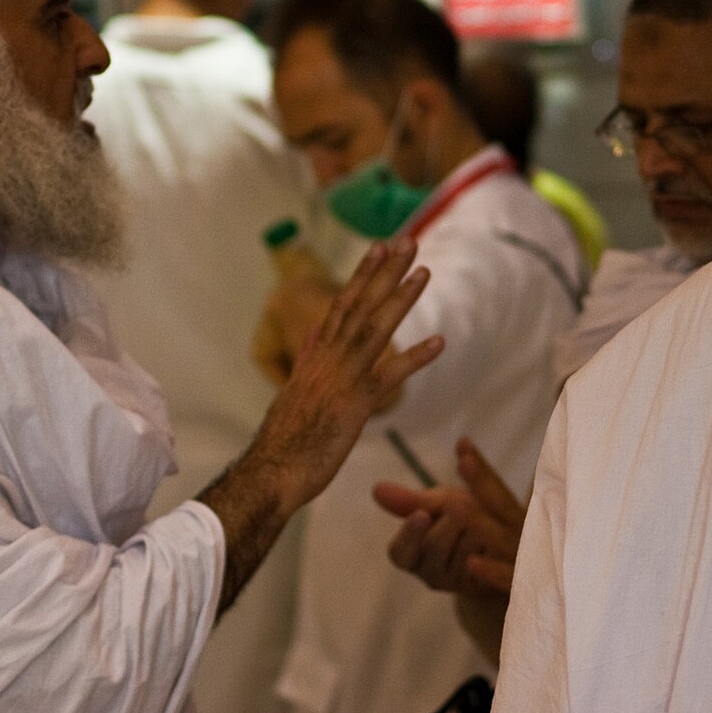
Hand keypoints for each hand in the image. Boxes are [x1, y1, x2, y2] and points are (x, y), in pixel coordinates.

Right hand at [201, 240, 442, 613]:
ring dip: (400, 298)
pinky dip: (415, 357)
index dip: (362, 275)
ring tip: (423, 271)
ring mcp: (341, 378)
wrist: (272, 471)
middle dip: (384, 272)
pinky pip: (389, 376)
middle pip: (359, 306)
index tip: (380, 248)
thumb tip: (314, 333)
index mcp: (316, 356)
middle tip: (407, 241)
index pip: (342, 305)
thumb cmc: (284, 440)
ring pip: (374, 329)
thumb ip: (307, 360)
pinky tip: (439, 341)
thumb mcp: (294, 391)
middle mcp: (327, 359)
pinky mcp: (354, 404)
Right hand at [372, 439, 524, 596]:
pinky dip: (490, 543)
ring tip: (485, 514)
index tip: (422, 514)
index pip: (400, 551)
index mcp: (409, 555)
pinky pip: (486, 563)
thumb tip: (375, 488)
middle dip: (452, 519)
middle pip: (434, 547)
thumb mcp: (438, 503)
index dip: (410, 533)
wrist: (504, 536)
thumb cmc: (463, 512)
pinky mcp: (480, 589)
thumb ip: (411, 500)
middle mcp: (428, 574)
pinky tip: (494, 534)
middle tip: (465, 500)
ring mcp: (454, 584)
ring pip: (463, 552)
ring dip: (476, 526)